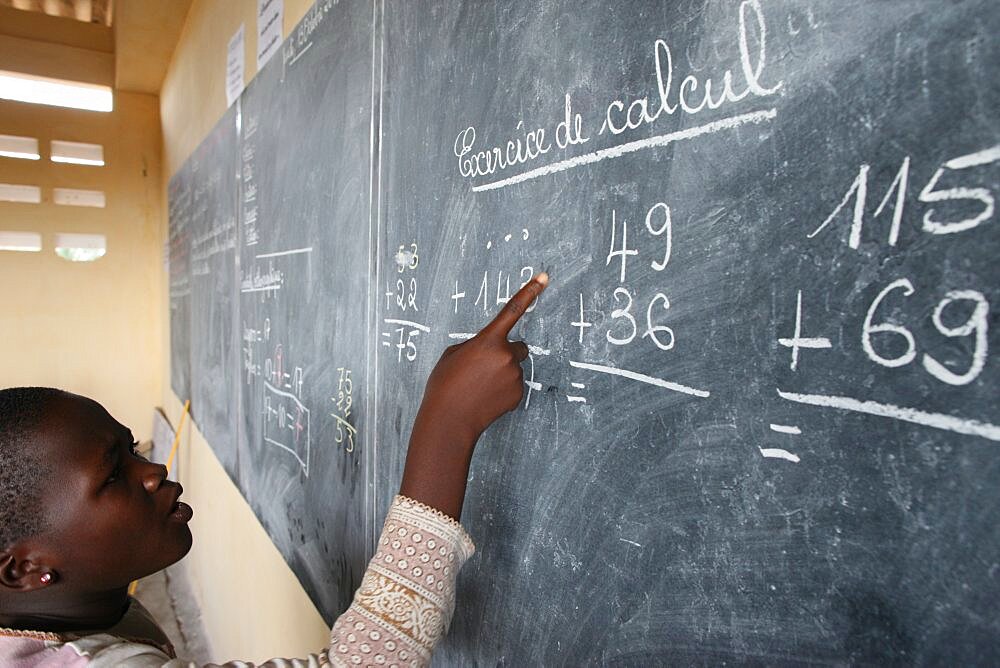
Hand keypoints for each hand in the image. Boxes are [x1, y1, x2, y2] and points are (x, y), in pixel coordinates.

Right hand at [399, 272, 548, 518]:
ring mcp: (514, 376)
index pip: (513, 310)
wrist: (449, 420)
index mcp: (488, 340)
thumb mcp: (453, 354)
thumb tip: (489, 349)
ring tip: (479, 386)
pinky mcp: (518, 394)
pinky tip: (485, 397)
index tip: (544, 277)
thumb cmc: (444, 385)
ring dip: (501, 372)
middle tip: (483, 369)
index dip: (530, 291)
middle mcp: (506, 355)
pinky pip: (513, 384)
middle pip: (516, 347)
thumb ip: (476, 346)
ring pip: (514, 367)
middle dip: (504, 353)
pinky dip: (503, 389)